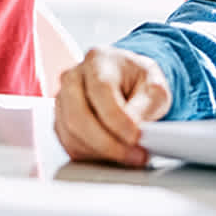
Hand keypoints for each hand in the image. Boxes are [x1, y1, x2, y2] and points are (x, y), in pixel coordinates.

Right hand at [53, 46, 171, 165]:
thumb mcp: (155, 87)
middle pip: (78, 115)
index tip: (137, 137)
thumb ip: (147, 105)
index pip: (100, 90)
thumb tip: (136, 128)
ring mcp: (63, 98)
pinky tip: (113, 155)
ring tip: (130, 156)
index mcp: (98, 59)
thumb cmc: (139, 82)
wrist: (128, 83)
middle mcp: (73, 76)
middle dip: (108, 143)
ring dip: (101, 153)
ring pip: (71, 133)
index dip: (117, 119)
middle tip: (135, 155)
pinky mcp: (61, 120)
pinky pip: (69, 144)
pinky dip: (92, 156)